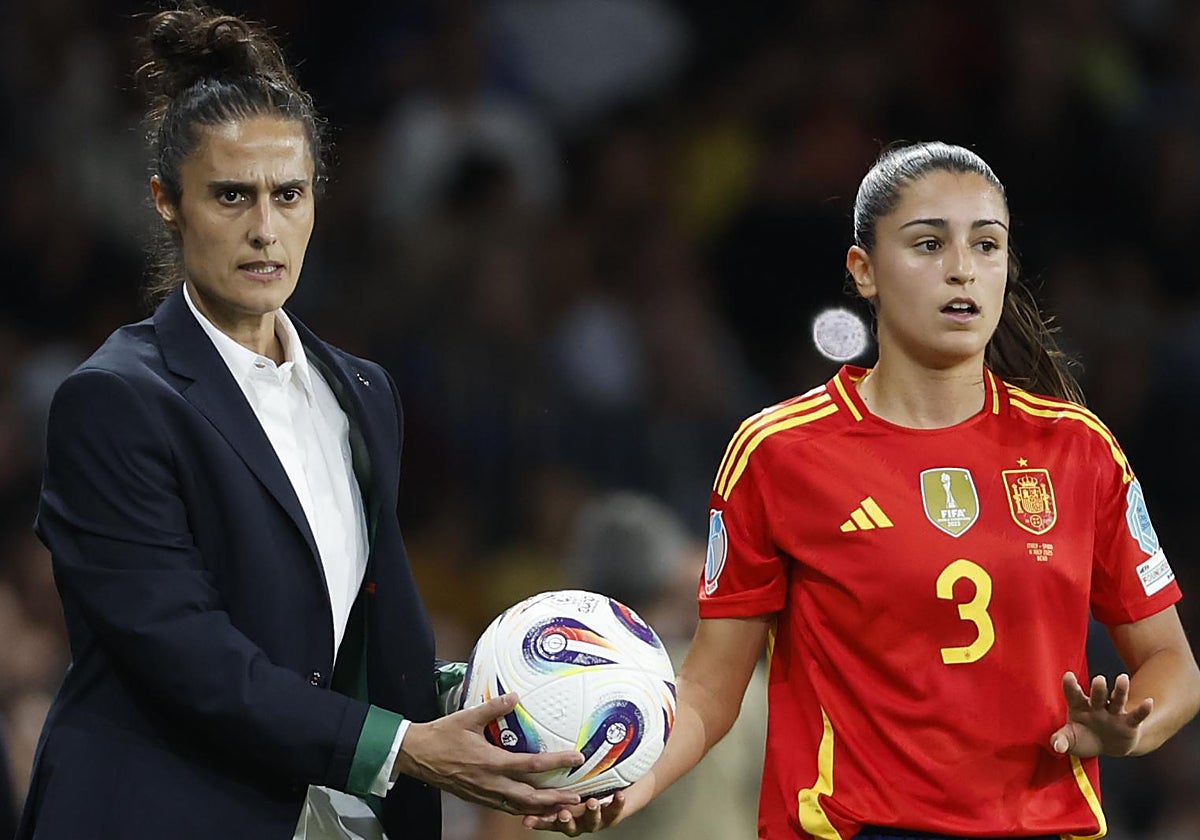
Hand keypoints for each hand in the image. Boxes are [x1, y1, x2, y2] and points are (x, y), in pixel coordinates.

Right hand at [394, 693, 583, 814]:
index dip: (557, 762)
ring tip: (562, 807)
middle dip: (556, 799)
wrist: (416, 755)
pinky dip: (523, 810)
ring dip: (542, 808)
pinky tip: (533, 807)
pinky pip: (505, 808)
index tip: (577, 758)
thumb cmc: (442, 735)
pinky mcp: (478, 798)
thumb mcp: (468, 717)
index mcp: (491, 762)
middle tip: (578, 798)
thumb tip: (515, 695)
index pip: (532, 765)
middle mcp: (490, 783)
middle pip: (530, 797)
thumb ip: (494, 707)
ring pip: (519, 807)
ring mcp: (484, 794)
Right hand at [524, 790, 628, 834]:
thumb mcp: (562, 784)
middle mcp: (576, 822)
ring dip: (591, 813)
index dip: (537, 821)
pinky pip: (615, 811)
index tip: (527, 820)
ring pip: (591, 821)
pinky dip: (617, 804)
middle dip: (565, 821)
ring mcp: (593, 822)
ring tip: (592, 803)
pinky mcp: (612, 816)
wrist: (614, 790)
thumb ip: (548, 780)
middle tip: (563, 813)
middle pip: (567, 825)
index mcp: (560, 816)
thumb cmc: (581, 785)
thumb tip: (529, 761)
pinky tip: (618, 795)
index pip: (546, 820)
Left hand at [1051, 671, 1152, 757]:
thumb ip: (1061, 740)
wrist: (1106, 746)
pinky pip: (1136, 715)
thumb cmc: (1083, 738)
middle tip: (1099, 679)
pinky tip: (1149, 702)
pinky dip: (1143, 710)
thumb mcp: (1070, 740)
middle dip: (1098, 688)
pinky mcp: (1129, 723)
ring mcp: (1113, 713)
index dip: (1070, 685)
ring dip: (1120, 690)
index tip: (1068, 675)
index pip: (1073, 694)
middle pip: (1097, 695)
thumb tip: (1057, 746)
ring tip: (1123, 678)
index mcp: (1079, 706)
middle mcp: (1097, 706)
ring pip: (1117, 699)